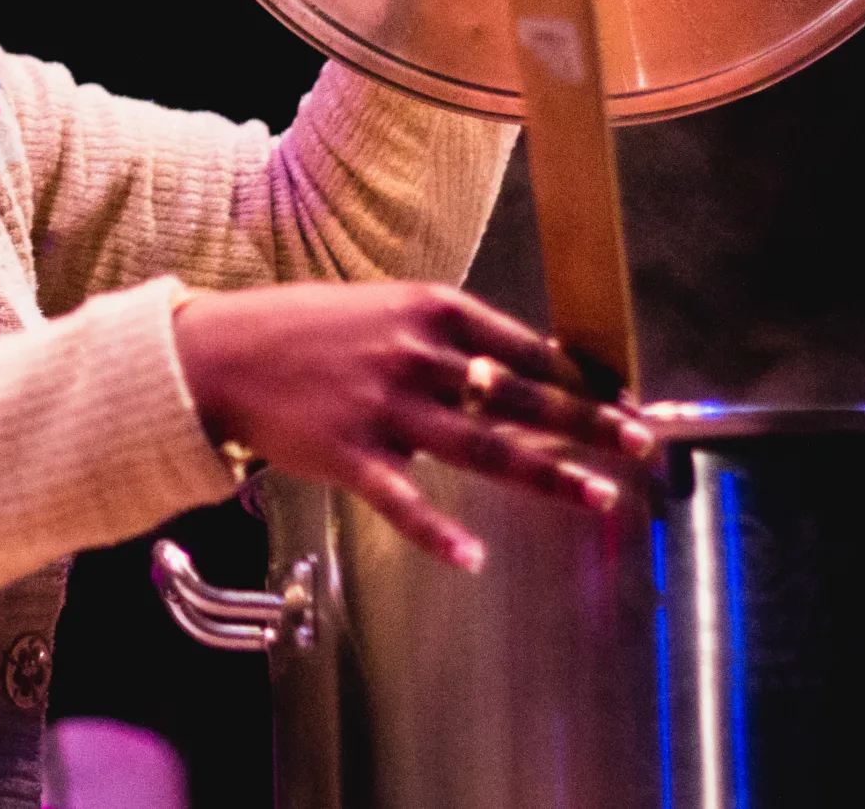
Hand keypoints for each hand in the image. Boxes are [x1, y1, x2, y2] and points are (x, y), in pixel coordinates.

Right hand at [171, 282, 656, 571]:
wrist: (221, 352)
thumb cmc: (308, 329)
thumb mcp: (386, 308)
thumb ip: (451, 338)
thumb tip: (523, 370)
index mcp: (432, 310)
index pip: (530, 348)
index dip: (585, 380)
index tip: (629, 402)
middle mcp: (417, 354)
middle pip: (523, 398)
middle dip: (590, 424)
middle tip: (643, 445)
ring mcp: (384, 406)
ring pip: (483, 447)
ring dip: (547, 474)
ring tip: (599, 497)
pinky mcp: (348, 453)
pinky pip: (403, 500)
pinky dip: (437, 532)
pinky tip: (473, 556)